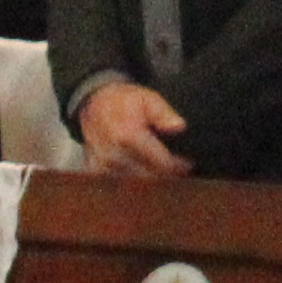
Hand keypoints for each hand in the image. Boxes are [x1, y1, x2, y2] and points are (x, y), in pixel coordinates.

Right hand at [70, 79, 190, 175]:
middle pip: (147, 177)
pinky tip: (140, 176)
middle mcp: (114, 153)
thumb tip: (179, 127)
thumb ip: (164, 113)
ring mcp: (103, 163)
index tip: (187, 166)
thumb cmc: (124, 101)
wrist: (94, 102)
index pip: (159, 162)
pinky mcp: (96, 169)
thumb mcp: (148, 98)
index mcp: (128, 136)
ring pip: (132, 183)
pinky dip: (130, 182)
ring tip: (161, 174)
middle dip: (164, 177)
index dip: (176, 167)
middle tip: (178, 172)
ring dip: (148, 181)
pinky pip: (117, 183)